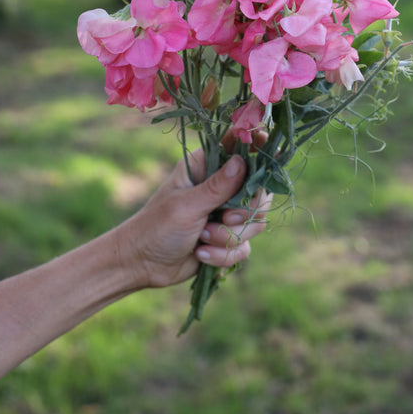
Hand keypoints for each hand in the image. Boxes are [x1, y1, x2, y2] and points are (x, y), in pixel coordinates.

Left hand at [116, 147, 271, 289]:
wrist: (140, 265)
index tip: (272, 156)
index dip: (259, 151)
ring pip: (255, 222)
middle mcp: (221, 186)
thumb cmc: (156, 227)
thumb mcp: (186, 206)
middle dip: (245, 212)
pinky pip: (244, 247)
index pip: (240, 149)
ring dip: (229, 238)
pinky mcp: (227, 239)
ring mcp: (226, 213)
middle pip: (259, 192)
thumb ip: (218, 187)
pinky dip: (224, 254)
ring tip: (202, 240)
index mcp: (206, 166)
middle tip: (225, 219)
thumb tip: (242, 161)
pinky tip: (201, 255)